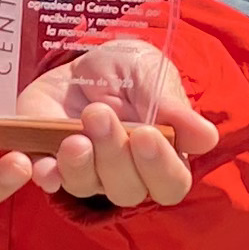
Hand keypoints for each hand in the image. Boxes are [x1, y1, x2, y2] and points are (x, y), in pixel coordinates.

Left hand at [15, 37, 219, 210]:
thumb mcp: (150, 73)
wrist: (82, 59)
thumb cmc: (127, 70)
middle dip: (114, 154)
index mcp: (161, 156)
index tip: (146, 135)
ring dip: (80, 163)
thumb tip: (205, 138)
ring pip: (87, 187)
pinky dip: (47, 175)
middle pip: (127, 190)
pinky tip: (43, 165)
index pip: (170, 184)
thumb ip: (171, 106)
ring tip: (73, 135)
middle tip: (99, 113)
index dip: (159, 167)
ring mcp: (87, 172)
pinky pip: (48, 180)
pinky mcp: (49, 162)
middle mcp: (125, 173)